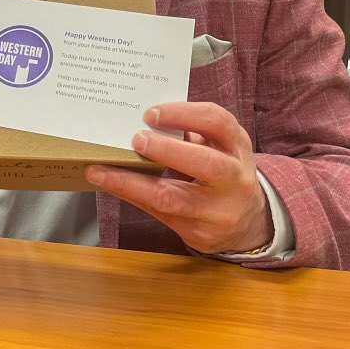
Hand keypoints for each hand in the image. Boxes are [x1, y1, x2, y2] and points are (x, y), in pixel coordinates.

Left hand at [85, 102, 272, 254]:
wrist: (249, 221)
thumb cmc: (224, 171)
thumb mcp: (219, 146)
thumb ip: (192, 132)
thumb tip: (142, 120)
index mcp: (237, 147)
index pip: (217, 123)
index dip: (183, 114)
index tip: (150, 113)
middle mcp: (235, 180)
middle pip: (206, 163)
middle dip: (165, 150)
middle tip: (134, 139)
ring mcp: (219, 212)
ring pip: (173, 198)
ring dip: (131, 183)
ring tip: (100, 171)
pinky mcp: (200, 234)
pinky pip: (159, 215)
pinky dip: (132, 197)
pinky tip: (110, 186)